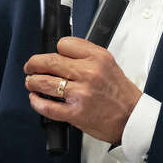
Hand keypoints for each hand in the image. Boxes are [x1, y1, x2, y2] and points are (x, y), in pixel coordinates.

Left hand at [24, 37, 141, 143]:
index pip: (64, 44)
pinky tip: (36, 98)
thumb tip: (61, 54)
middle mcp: (88, 73)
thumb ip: (87, 56)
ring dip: (32, 82)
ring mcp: (80, 94)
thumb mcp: (109, 64)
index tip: (53, 55)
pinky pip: (47, 106)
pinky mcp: (74, 113)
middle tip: (30, 67)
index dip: (55, 50)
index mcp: (98, 58)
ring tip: (31, 82)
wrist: (131, 118)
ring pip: (44, 82)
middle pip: (49, 61)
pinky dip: (36, 102)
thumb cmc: (121, 93)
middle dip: (34, 64)